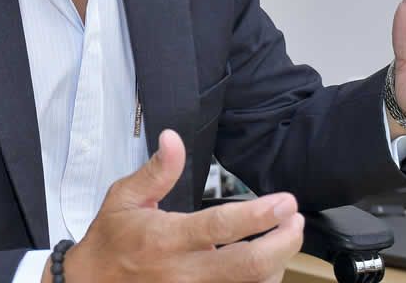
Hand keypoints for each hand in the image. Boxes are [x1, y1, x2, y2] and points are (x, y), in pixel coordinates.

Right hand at [48, 130, 304, 282]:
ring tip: (284, 237)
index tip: (286, 201)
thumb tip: (173, 138)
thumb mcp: (124, 198)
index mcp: (167, 239)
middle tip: (295, 220)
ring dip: (277, 263)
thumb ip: (155, 171)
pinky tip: (266, 265)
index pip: (222, 227)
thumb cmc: (110, 241)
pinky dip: (259, 281)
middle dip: (283, 242)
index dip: (259, 215)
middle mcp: (184, 272)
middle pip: (249, 265)